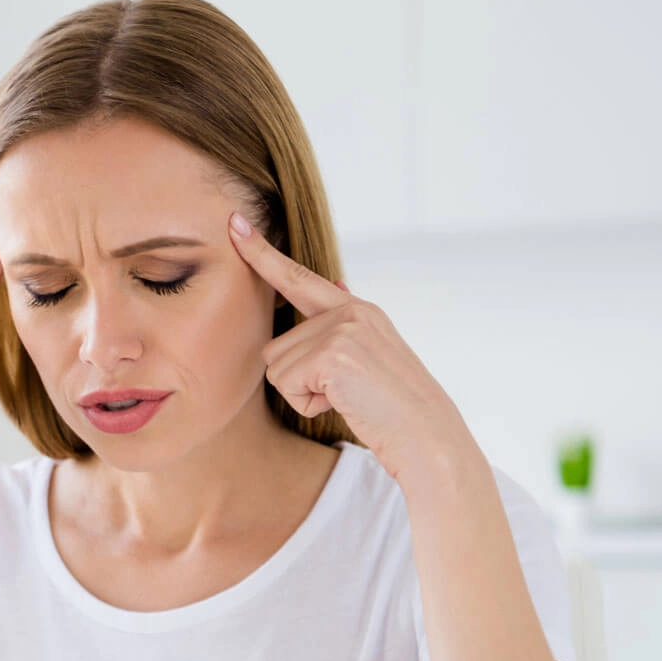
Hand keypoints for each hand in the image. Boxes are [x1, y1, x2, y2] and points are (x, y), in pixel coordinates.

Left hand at [228, 211, 476, 486]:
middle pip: (276, 346)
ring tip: (346, 398)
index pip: (299, 278)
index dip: (262, 254)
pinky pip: (285, 382)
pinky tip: (343, 403)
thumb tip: (338, 283)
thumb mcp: (370, 356)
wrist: (427, 435)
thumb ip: (343, 327)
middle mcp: (350, 310)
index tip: (234, 225)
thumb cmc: (394, 410)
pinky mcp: (333, 352)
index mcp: (357, 310)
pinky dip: (308, 403)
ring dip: (302, 393)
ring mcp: (342, 328)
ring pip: (276, 366)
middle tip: (344, 393)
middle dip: (297, 380)